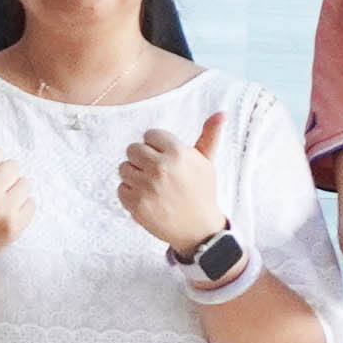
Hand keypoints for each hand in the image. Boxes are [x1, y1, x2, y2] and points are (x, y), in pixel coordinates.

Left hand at [117, 105, 227, 253]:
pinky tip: (147, 199)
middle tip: (156, 172)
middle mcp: (160, 167)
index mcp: (177, 153)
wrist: (198, 229)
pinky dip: (131, 194)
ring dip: (135, 176)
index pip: (150, 135)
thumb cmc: (201, 191)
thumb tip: (221, 113)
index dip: (157, 147)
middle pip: (132, 149)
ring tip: (152, 186)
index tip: (166, 159)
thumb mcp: (207, 162)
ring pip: (124, 168)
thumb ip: (209, 135)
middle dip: (142, 159)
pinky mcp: (136, 204)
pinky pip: (121, 188)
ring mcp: (147, 186)